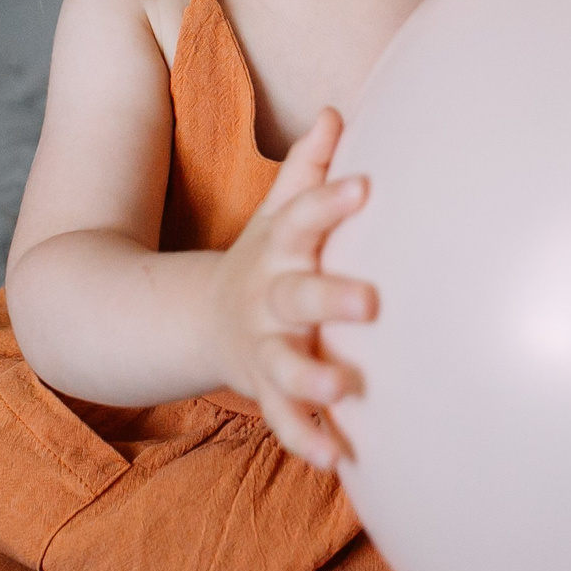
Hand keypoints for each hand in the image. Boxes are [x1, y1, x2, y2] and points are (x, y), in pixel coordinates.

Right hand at [208, 107, 376, 468]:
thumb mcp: (277, 214)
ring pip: (286, 364)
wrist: (199, 322)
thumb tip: (337, 111)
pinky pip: (285, 419)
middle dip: (329, 297)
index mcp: (278, 249)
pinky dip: (307, 440)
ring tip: (343, 389)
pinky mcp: (266, 391)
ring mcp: (263, 347)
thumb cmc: (266, 260)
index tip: (364, 186)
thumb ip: (308, 168)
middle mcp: (267, 298)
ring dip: (313, 377)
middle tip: (370, 301)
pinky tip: (336, 459)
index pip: (302, 217)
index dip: (330, 201)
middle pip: (296, 294)